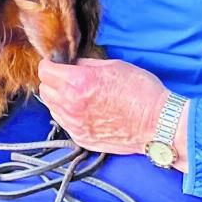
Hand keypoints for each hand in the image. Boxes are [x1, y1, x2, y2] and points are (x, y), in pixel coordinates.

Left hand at [37, 57, 167, 155]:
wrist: (157, 122)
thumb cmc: (140, 91)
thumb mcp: (112, 65)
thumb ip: (86, 65)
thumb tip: (72, 64)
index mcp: (78, 82)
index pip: (45, 71)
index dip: (51, 64)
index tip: (58, 63)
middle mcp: (71, 105)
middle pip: (44, 89)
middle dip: (53, 80)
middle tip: (68, 76)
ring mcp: (75, 125)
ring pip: (51, 107)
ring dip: (59, 98)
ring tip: (78, 93)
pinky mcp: (81, 138)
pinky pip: (64, 122)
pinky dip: (68, 113)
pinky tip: (85, 108)